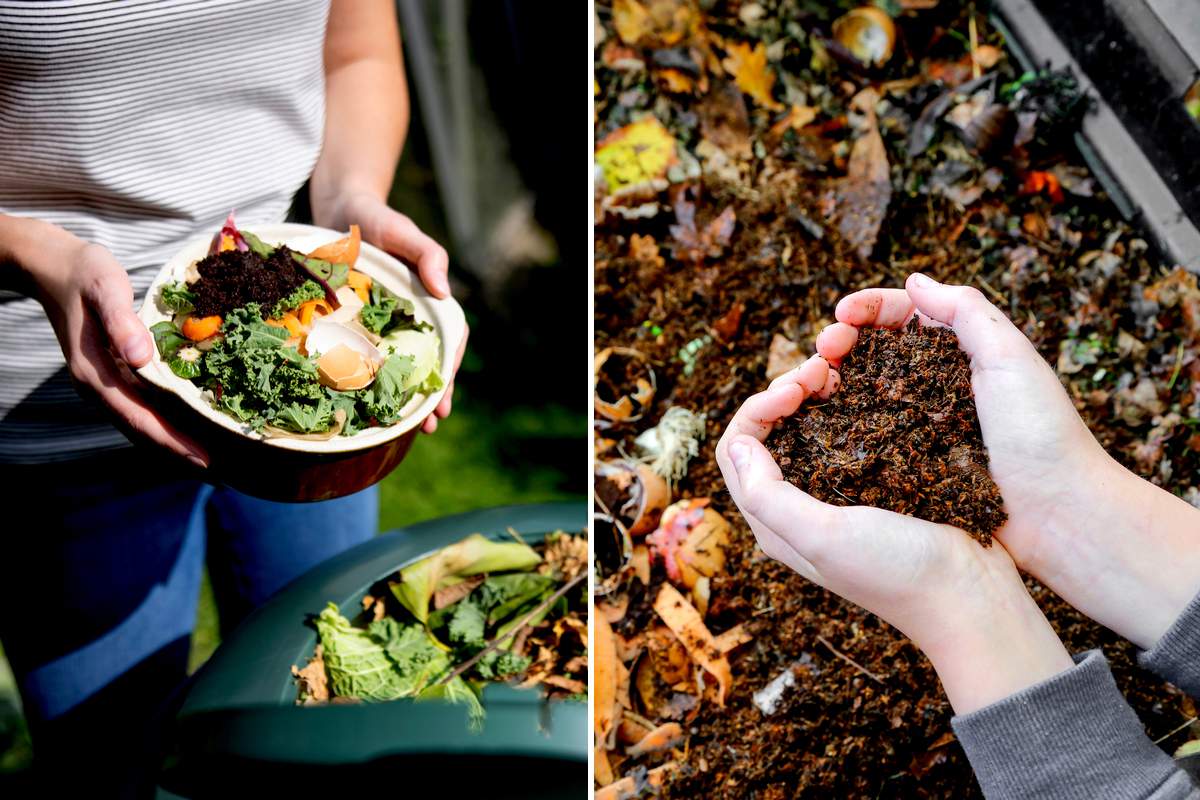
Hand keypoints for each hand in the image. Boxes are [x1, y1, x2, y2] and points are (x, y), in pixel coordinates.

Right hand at [26, 230, 208, 466]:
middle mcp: (97, 386)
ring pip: (140, 423)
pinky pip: (140, 409)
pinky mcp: (111, 376)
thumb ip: (121, 321)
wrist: (54, 268)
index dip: (171, 440)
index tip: (203, 459)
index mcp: (95, 373)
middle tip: (219, 470)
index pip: (138, 417)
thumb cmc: (85, 274)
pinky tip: (188, 428)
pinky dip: (163, 424)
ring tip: (209, 459)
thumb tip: (141, 358)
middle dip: (177, 452)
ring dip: (171, 443)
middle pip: (140, 429)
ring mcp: (103, 384)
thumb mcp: (105, 287)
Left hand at [315, 190, 467, 433]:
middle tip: (429, 424)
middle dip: (431, 395)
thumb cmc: (378, 220)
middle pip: (428, 362)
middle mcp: (410, 318)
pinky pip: (363, 356)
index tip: (444, 395)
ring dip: (403, 397)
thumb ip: (428, 255)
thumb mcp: (404, 232)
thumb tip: (444, 291)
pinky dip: (367, 382)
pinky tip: (363, 406)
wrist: (339, 210)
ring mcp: (383, 324)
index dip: (450, 369)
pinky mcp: (354, 325)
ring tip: (404, 429)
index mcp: (429, 301)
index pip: (450, 340)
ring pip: (398, 366)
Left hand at [716, 355, 1073, 712]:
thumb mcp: (823, 537)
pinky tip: (867, 387)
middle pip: (768, 432)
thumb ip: (769, 496)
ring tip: (839, 369)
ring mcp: (838, 492)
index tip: (795, 389)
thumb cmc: (896, 571)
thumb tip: (738, 443)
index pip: (737, 449)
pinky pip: (847, 432)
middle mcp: (798, 506)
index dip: (758, 408)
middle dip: (785, 391)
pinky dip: (847, 403)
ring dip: (814, 393)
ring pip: (806, 427)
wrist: (971, 595)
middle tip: (821, 369)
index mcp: (775, 522)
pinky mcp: (875, 482)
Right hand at [817, 274, 1199, 649]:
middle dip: (841, 341)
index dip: (866, 309)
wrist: (1057, 514)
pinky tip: (821, 420)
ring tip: (812, 383)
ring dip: (832, 380)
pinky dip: (839, 422)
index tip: (840, 315)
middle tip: (822, 350)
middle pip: (873, 350)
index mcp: (961, 352)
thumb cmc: (1041, 433)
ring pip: (862, 391)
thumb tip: (914, 280)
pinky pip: (866, 436)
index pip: (902, 315)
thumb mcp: (1010, 357)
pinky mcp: (909, 465)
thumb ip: (966, 311)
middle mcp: (935, 385)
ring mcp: (919, 426)